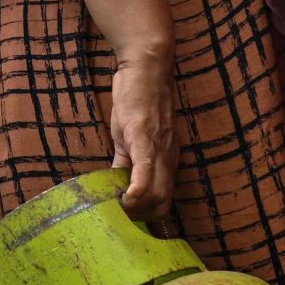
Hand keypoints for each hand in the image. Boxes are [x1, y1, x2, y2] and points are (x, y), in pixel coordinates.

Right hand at [106, 50, 179, 220]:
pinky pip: (145, 170)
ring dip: (136, 206)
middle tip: (119, 213)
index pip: (164, 200)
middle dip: (140, 216)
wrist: (146, 69)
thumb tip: (118, 183)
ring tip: (116, 203)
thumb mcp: (131, 134)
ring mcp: (158, 149)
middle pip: (163, 204)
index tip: (125, 215)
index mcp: (166, 159)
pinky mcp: (145, 137)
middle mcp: (168, 158)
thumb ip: (127, 160)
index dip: (145, 214)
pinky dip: (138, 189)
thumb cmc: (138, 99)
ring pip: (157, 193)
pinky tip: (127, 197)